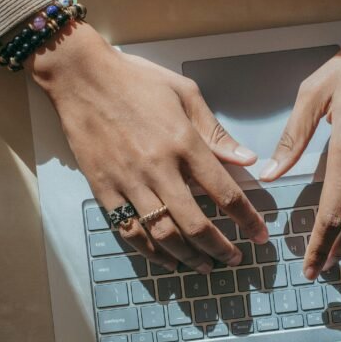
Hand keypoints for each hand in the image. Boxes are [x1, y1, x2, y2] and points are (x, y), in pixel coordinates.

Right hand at [30, 23, 268, 273]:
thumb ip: (215, 131)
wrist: (81, 76)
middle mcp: (159, 167)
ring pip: (164, 234)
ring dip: (189, 257)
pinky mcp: (104, 189)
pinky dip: (150, 251)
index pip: (225, 192)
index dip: (247, 219)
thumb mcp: (185, 93)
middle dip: (221, 249)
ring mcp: (129, 181)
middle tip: (234, 259)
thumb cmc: (135, 79)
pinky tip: (166, 259)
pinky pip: (129, 230)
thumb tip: (246, 159)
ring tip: (204, 265)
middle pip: (196, 224)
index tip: (259, 234)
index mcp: (184, 142)